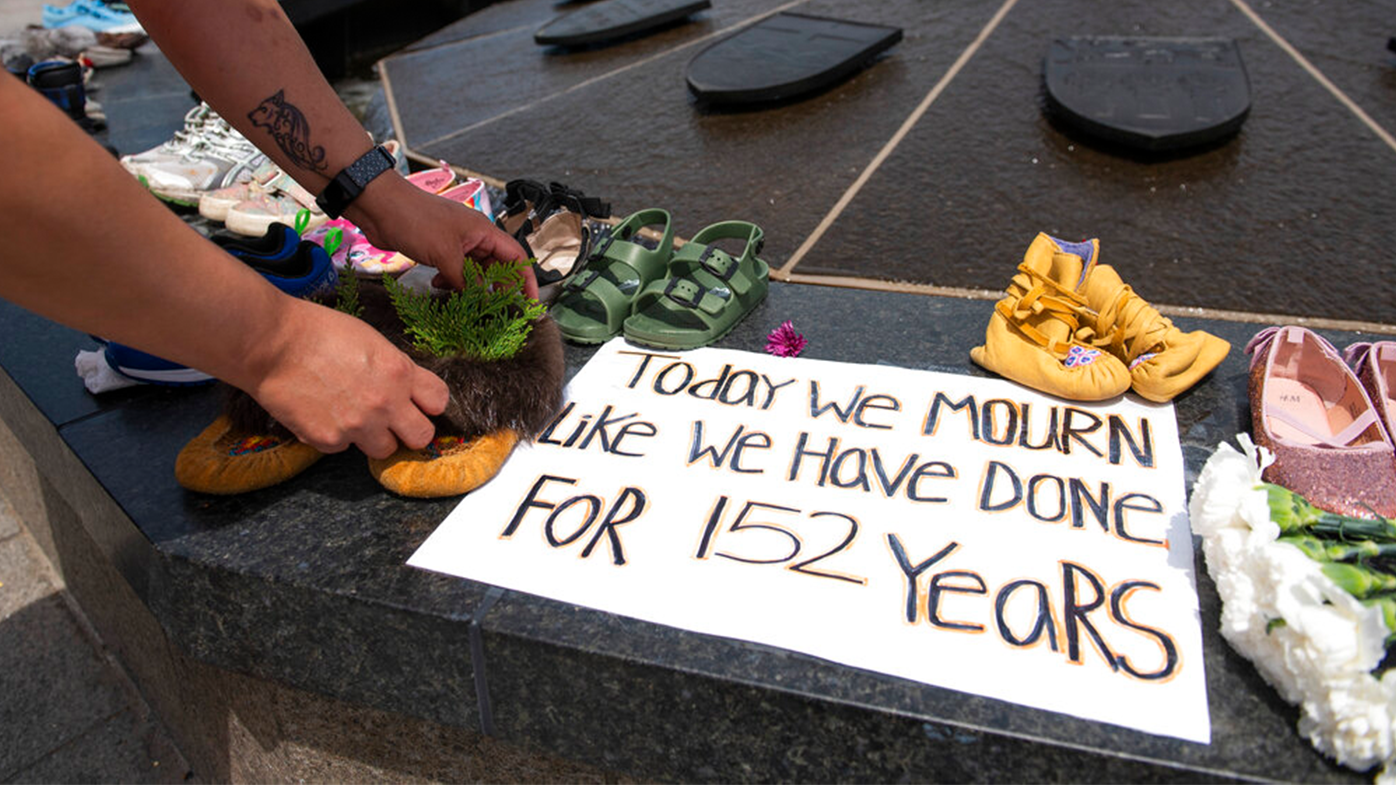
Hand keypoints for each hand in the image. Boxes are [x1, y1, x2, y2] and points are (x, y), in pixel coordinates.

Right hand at [239, 297, 448, 458]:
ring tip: (352, 415)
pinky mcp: (329, 440)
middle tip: (392, 420)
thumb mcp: (372, 341)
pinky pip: (345, 448)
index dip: (429, 404)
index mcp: (399, 372)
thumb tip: (407, 389)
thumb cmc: (318, 332)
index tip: (418, 403)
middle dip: (409, 429)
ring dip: (374, 437)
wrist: (270, 343)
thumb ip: (395, 369)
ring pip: (385, 449)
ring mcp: (357, 425)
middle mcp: (385, 403)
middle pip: (422, 437)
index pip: (439, 402)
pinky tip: (322, 413)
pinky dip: (337, 436)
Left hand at [346, 174, 536, 297]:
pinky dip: (451, 281)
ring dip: (471, 287)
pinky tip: (440, 287)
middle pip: (497, 266)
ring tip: (466, 302)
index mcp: (484, 231)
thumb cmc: (415, 219)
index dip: (526, 280)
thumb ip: (465, 280)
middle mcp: (474, 236)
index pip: (516, 257)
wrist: (380, 206)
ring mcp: (455, 242)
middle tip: (497, 310)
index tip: (530, 302)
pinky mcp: (438, 248)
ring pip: (474, 270)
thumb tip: (478, 300)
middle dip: (497, 288)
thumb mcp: (445, 254)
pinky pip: (454, 270)